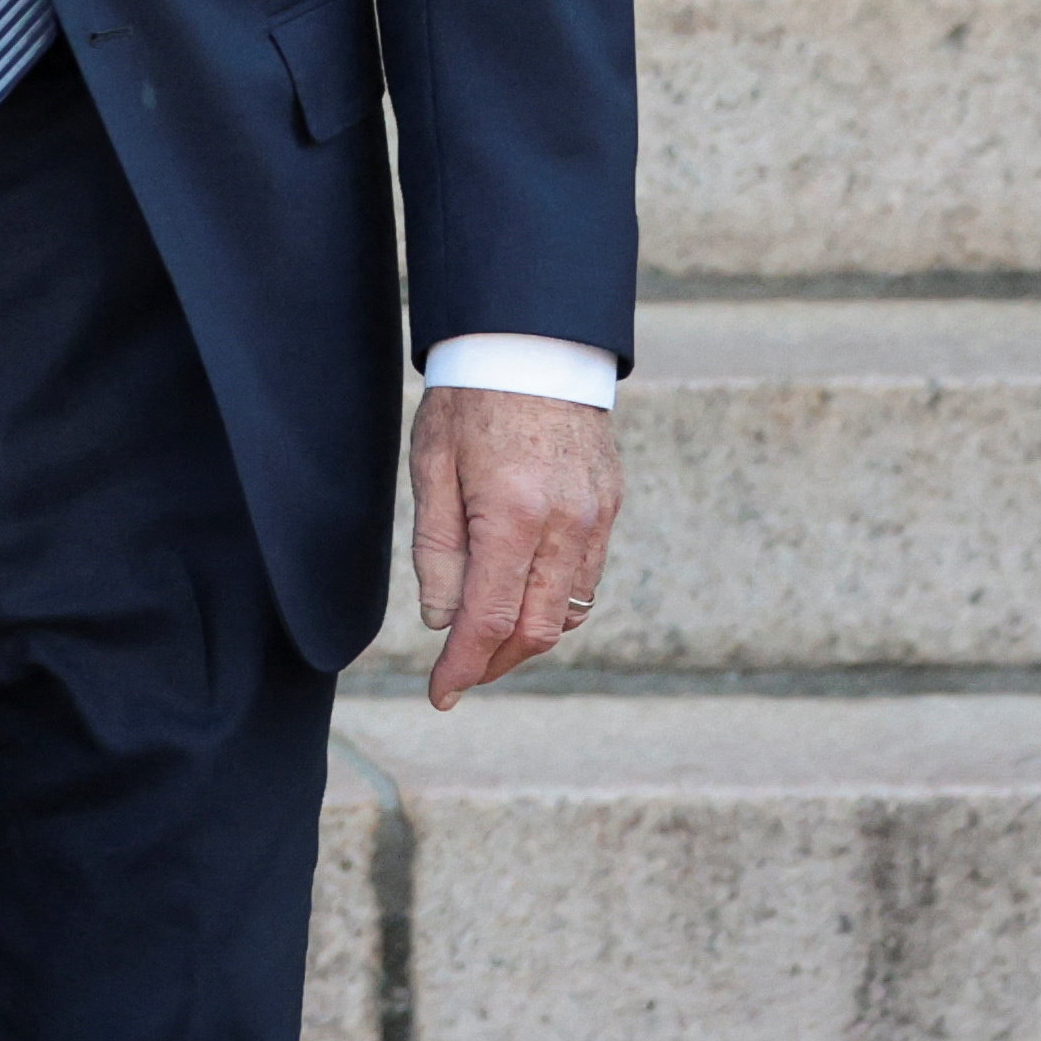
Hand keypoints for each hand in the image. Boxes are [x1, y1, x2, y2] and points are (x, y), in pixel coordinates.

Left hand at [408, 382, 622, 708]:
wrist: (533, 346)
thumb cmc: (470, 402)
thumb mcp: (431, 467)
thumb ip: (437, 547)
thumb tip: (440, 619)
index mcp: (513, 516)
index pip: (490, 617)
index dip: (464, 665)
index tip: (441, 694)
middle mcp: (566, 526)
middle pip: (537, 629)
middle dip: (496, 662)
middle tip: (460, 676)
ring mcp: (597, 519)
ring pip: (567, 610)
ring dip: (526, 637)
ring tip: (484, 643)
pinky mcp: (610, 508)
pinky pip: (586, 577)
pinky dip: (553, 602)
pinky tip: (521, 597)